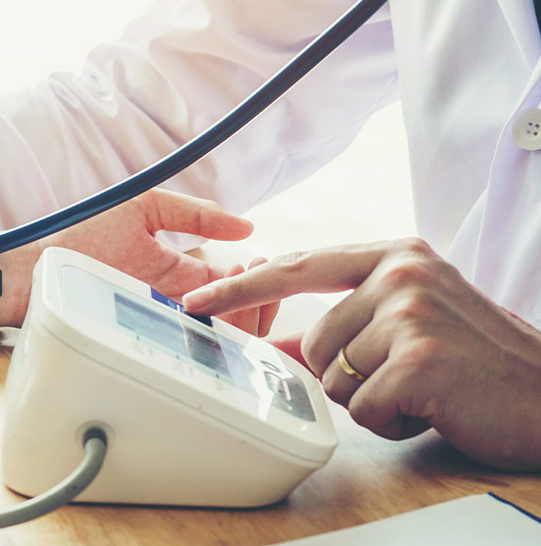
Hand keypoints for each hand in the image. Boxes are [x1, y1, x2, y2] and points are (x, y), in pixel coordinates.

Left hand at [13, 189, 277, 334]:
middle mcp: (178, 302)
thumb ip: (191, 214)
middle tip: (254, 284)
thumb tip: (245, 226)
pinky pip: (189, 347)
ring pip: (220, 335)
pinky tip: (215, 321)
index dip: (257, 278)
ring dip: (240, 318)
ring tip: (237, 298)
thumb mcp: (140, 211)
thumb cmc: (77, 237)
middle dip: (258, 300)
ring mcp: (164, 323)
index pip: (236, 283)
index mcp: (182, 272)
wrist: (27, 271)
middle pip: (237, 314)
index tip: (260, 264)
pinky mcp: (147, 341)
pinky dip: (210, 337)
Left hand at [183, 238, 540, 469]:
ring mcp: (410, 312)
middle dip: (348, 375)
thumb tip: (277, 345)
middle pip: (313, 340)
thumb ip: (345, 325)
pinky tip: (432, 407)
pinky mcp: (418, 358)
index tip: (195, 299)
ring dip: (373, 399)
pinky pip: (364, 407)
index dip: (241, 288)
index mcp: (396, 256)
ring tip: (424, 389)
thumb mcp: (410, 327)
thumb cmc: (481, 364)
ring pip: (335, 376)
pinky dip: (393, 420)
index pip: (296, 266)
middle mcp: (401, 273)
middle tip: (406, 376)